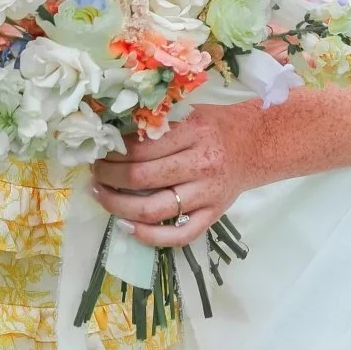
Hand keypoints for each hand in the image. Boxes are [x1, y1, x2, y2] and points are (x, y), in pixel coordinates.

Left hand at [92, 104, 259, 247]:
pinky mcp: (213, 215)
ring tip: (101, 195)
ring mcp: (208, 194)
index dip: (113, 152)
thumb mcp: (188, 112)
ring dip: (118, 205)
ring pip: (154, 209)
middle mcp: (202, 164)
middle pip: (142, 178)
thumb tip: (111, 130)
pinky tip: (127, 226)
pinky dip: (149, 236)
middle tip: (95, 172)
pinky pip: (179, 235)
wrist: (255, 144)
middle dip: (109, 176)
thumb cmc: (215, 125)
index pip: (142, 147)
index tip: (99, 150)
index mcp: (194, 132)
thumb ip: (156, 122)